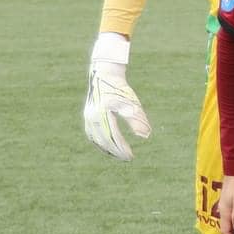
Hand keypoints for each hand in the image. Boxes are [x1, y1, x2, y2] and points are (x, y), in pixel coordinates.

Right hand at [82, 34, 150, 160]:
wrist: (104, 75)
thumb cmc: (120, 89)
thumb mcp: (131, 103)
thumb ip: (137, 120)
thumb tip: (145, 136)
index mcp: (103, 114)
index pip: (114, 137)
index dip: (122, 148)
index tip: (131, 156)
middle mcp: (92, 117)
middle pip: (104, 141)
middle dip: (116, 152)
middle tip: (127, 158)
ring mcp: (88, 117)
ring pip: (97, 139)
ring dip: (108, 149)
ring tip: (119, 155)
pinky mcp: (88, 117)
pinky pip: (92, 135)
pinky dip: (100, 143)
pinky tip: (108, 148)